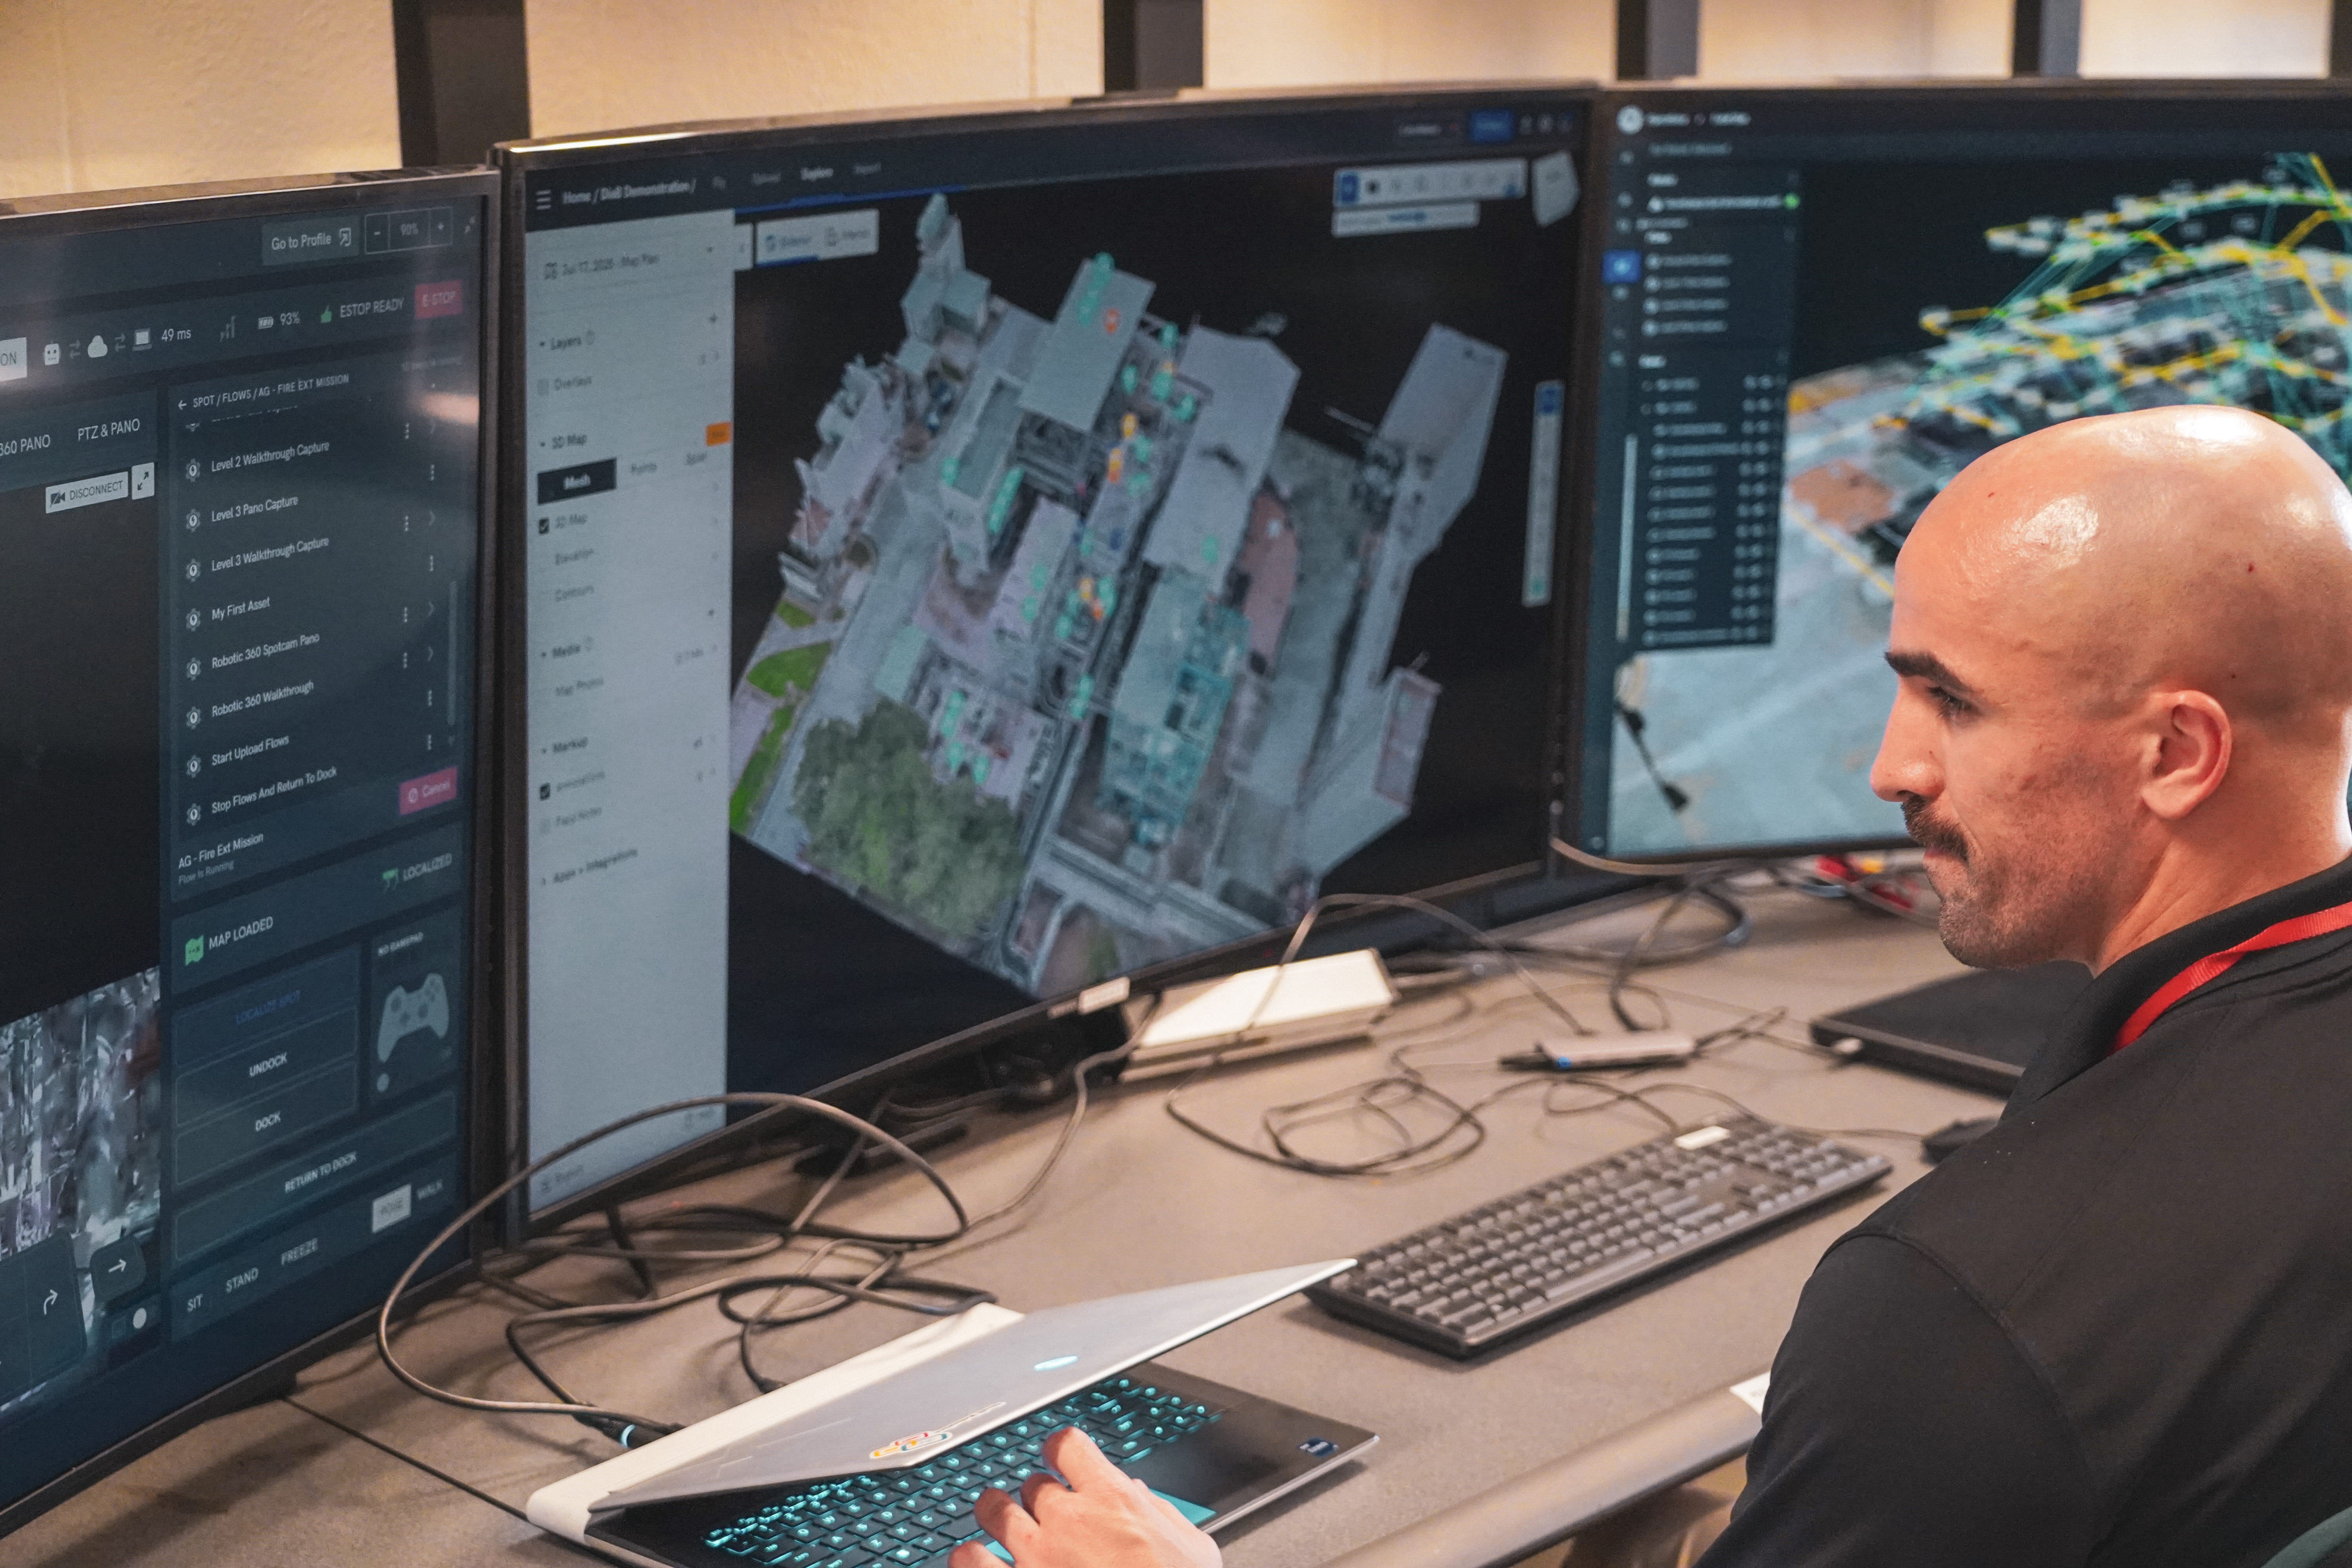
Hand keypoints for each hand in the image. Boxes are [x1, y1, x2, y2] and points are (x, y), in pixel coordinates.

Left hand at [947, 1426, 1219, 1567]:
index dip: (1060, 1450)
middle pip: (1033, 1484)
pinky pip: (969, 1561)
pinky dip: (967, 1556)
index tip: (1059, 1458)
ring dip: (997, 1514)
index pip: (1067, 1445)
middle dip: (1039, 1497)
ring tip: (999, 1522)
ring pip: (993, 1509)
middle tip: (1047, 1514)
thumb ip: (1161, 1514)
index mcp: (1113, 1501)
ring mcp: (1036, 1557)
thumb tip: (1140, 1493)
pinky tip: (975, 1558)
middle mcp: (1068, 1522)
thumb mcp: (1192, 1550)